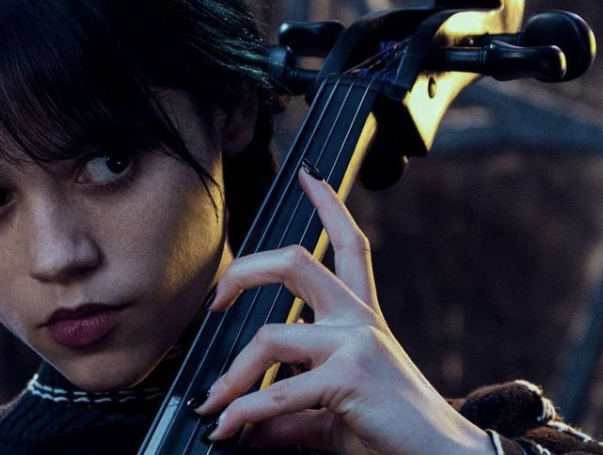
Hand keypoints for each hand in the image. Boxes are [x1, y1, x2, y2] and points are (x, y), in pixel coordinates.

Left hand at [194, 168, 494, 454]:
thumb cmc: (390, 434)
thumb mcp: (330, 413)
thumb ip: (288, 411)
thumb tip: (243, 424)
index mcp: (360, 319)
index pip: (348, 245)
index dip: (328, 203)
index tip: (307, 174)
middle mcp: (359, 320)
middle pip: (295, 261)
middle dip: (243, 271)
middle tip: (213, 301)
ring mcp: (356, 343)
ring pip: (269, 336)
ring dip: (230, 378)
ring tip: (213, 405)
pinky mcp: (349, 376)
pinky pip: (276, 391)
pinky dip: (243, 413)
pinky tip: (227, 428)